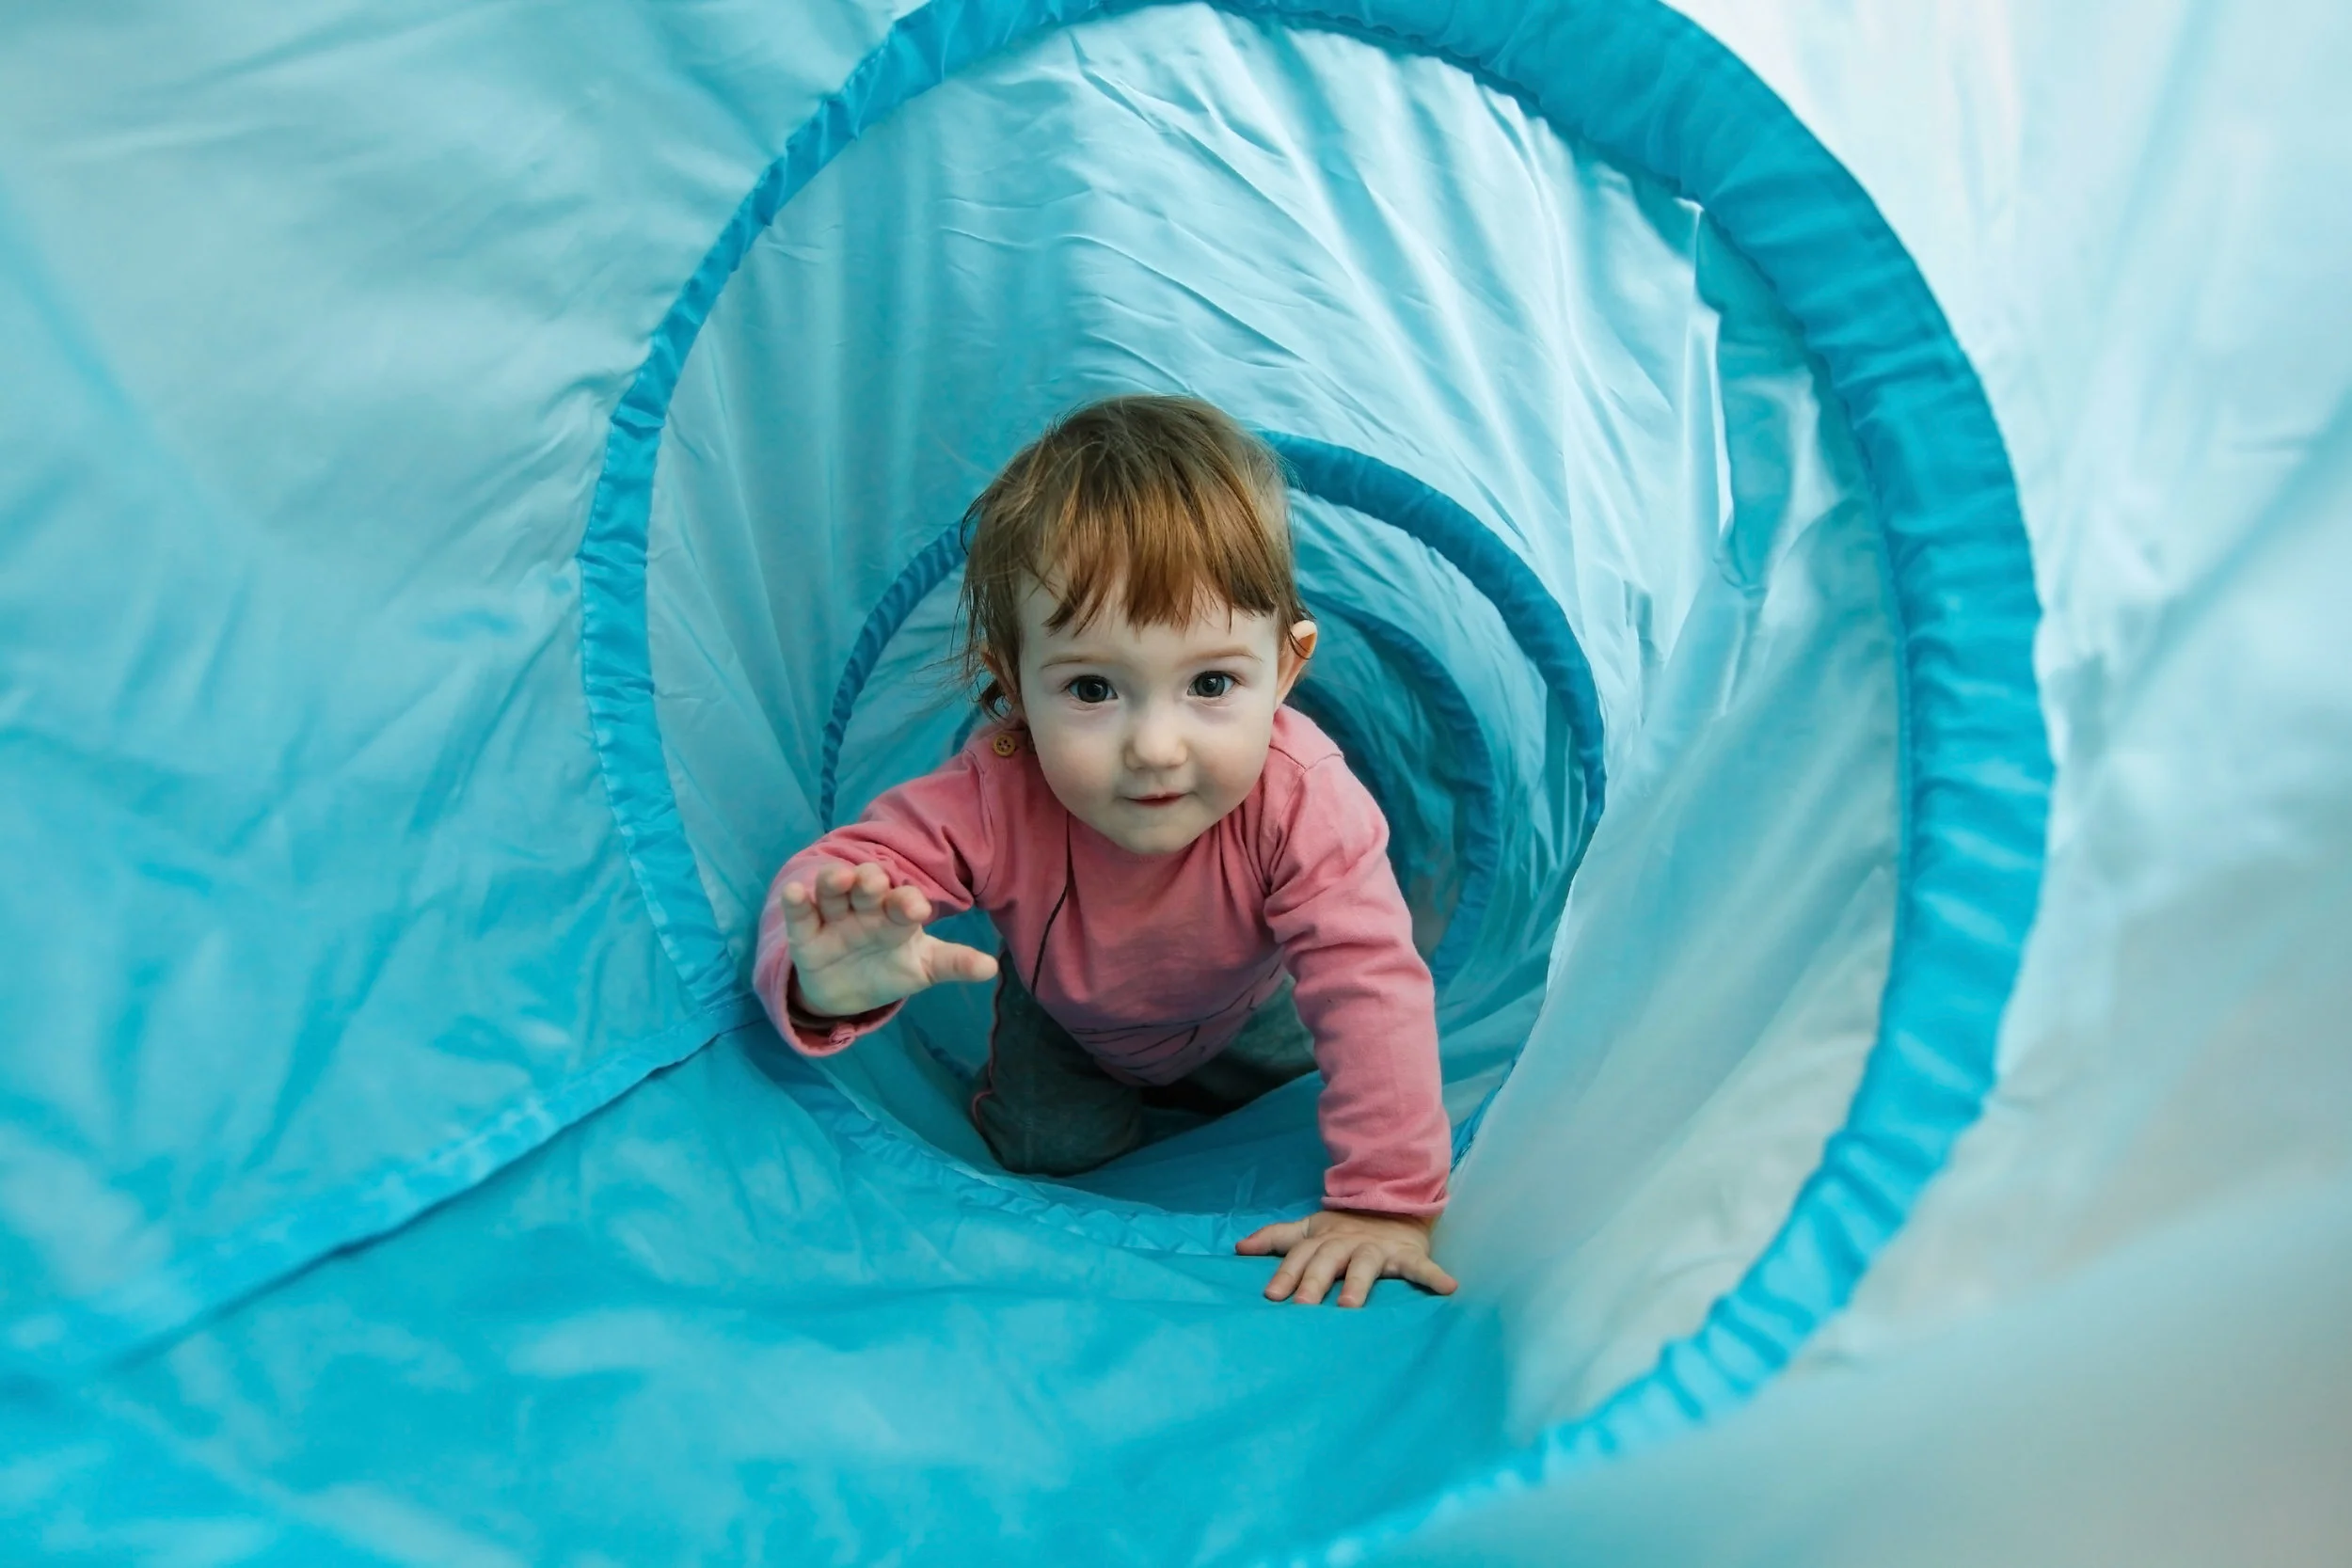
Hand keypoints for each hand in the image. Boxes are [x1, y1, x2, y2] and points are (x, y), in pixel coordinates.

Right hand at [780, 862, 998, 1017]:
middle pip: (866, 888)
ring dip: (834, 883)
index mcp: (896, 914)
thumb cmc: (890, 967)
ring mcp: (833, 919)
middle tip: (874, 880)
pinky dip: (796, 903)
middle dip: (869, 882)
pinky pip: (800, 915)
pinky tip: (795, 892)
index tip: (918, 908)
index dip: (908, 903)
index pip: (903, 903)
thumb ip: (954, 964)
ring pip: (832, 894)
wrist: (848, 992)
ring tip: (839, 878)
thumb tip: (992, 968)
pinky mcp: (805, 935)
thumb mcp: (923, 968)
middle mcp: (865, 909)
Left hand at [1236, 1209, 1457, 1307]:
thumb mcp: (1309, 1230)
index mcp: (1322, 1241)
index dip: (1286, 1275)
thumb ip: (1276, 1238)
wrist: (1392, 1207)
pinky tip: (1448, 1289)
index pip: (1299, 1257)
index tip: (1272, 1296)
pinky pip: (1421, 1266)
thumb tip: (1239, 1249)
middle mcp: (1346, 1244)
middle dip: (1315, 1283)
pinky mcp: (1407, 1255)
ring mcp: (1377, 1249)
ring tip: (1351, 1306)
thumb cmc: (1343, 1230)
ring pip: (1365, 1265)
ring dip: (1359, 1284)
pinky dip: (1434, 1277)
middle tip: (1304, 1306)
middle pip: (1327, 1262)